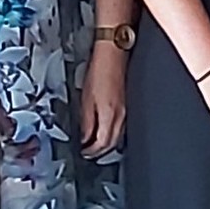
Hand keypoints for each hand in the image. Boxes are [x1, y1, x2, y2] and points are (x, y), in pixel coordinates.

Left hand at [79, 42, 128, 156]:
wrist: (113, 55)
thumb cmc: (100, 72)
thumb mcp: (86, 98)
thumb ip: (86, 121)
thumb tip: (85, 137)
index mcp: (110, 115)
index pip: (102, 143)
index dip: (92, 151)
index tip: (84, 153)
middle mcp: (121, 116)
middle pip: (112, 142)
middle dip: (99, 150)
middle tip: (88, 152)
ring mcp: (125, 111)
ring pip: (117, 135)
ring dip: (105, 143)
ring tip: (93, 144)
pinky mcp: (126, 105)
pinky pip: (120, 126)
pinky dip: (111, 132)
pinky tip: (103, 130)